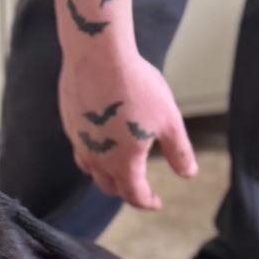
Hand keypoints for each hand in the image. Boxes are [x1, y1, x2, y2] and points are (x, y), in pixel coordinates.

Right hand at [58, 49, 197, 208]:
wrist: (97, 56)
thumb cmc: (136, 86)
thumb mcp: (168, 120)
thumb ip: (178, 151)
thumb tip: (188, 174)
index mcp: (123, 162)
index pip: (134, 195)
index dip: (147, 202)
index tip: (156, 202)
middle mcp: (97, 159)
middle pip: (109, 186)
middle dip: (126, 191)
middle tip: (138, 188)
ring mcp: (80, 142)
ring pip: (91, 169)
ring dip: (105, 174)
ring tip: (117, 168)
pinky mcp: (70, 124)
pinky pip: (80, 148)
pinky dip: (92, 153)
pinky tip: (101, 139)